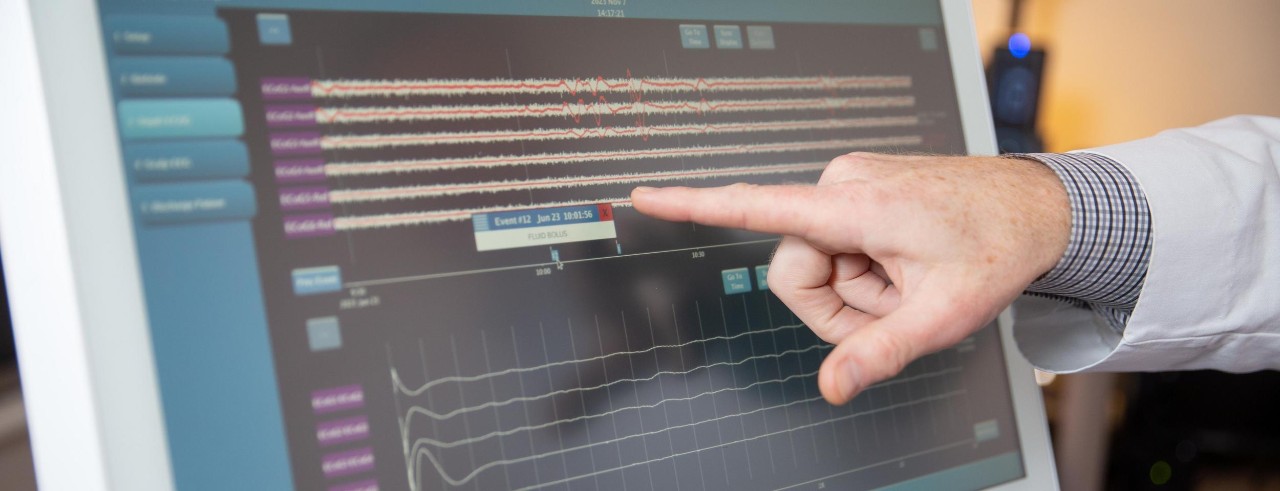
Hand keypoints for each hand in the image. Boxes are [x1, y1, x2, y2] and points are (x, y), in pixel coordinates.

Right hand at [631, 153, 1070, 404]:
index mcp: (855, 205)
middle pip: (795, 269)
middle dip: (837, 304)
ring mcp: (851, 184)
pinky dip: (865, 269)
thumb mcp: (942, 315)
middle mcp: (843, 183)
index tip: (647, 196)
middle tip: (894, 308)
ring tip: (908, 282)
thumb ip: (879, 353)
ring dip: (858, 289)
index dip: (695, 206)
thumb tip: (830, 387)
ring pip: (816, 262)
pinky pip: (835, 245)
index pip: (757, 206)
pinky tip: (904, 265)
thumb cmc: (996, 247)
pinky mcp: (858, 190)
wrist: (1039, 208)